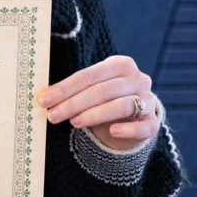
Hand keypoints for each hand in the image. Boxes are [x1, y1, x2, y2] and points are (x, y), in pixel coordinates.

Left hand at [37, 56, 158, 150]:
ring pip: (121, 105)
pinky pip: (144, 126)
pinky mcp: (153, 122)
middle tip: (53, 115)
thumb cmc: (104, 100)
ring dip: (94, 114)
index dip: (64, 88)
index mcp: (120, 65)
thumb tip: (43, 96)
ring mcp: (148, 100)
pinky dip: (128, 128)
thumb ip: (73, 90)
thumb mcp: (90, 90)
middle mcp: (137, 79)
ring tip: (74, 122)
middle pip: (102, 90)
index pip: (89, 75)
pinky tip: (112, 131)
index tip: (44, 100)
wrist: (131, 119)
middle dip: (74, 103)